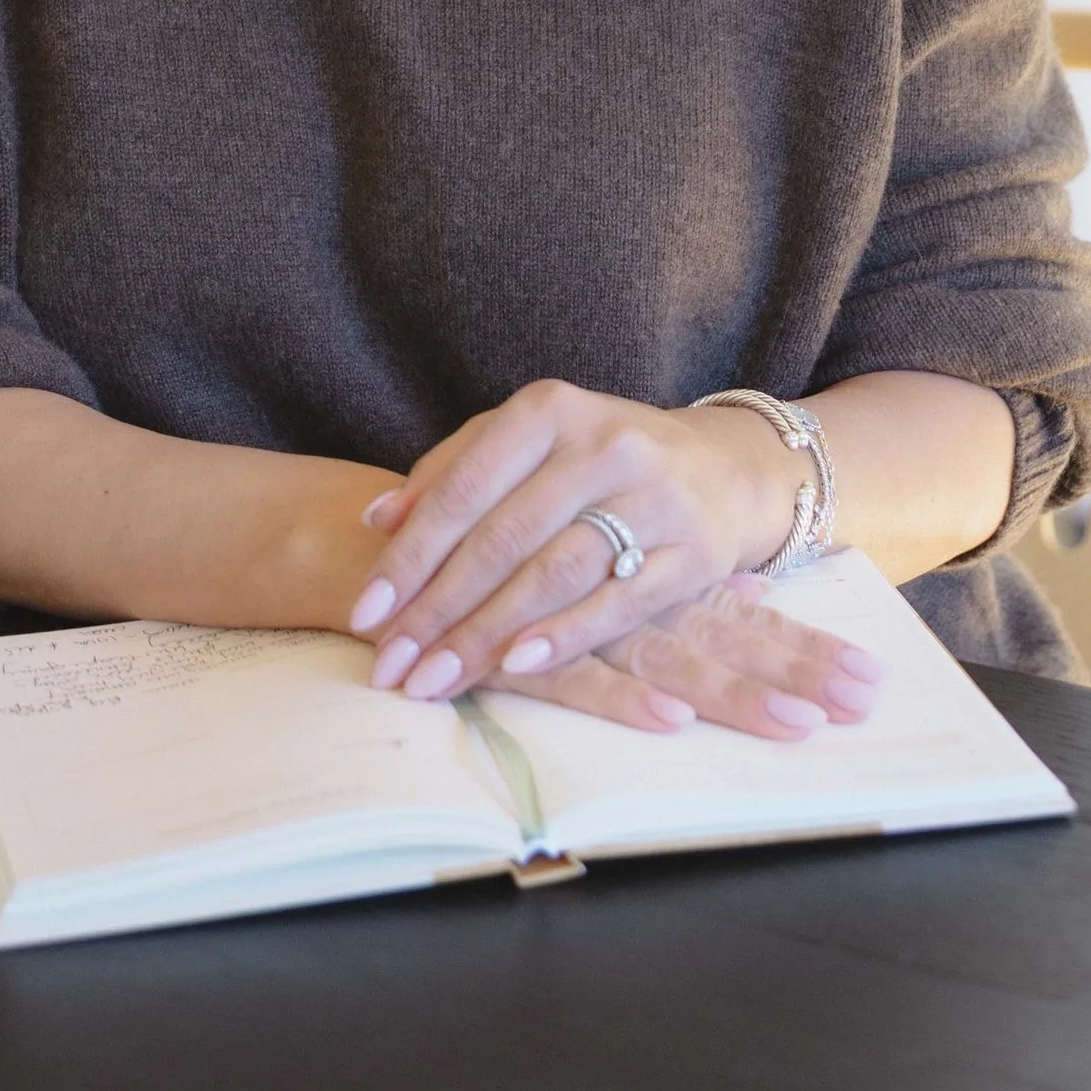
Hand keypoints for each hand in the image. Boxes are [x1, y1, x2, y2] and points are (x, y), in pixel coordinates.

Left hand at [344, 379, 883, 741]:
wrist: (724, 468)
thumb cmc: (600, 459)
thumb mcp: (531, 441)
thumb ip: (452, 471)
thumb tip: (377, 520)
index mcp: (550, 410)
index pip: (465, 486)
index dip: (412, 553)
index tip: (366, 610)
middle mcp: (602, 445)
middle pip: (503, 536)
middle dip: (438, 608)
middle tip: (390, 665)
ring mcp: (653, 498)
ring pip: (553, 573)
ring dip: (486, 635)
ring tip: (434, 680)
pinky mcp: (692, 553)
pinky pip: (616, 603)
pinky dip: (562, 638)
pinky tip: (515, 667)